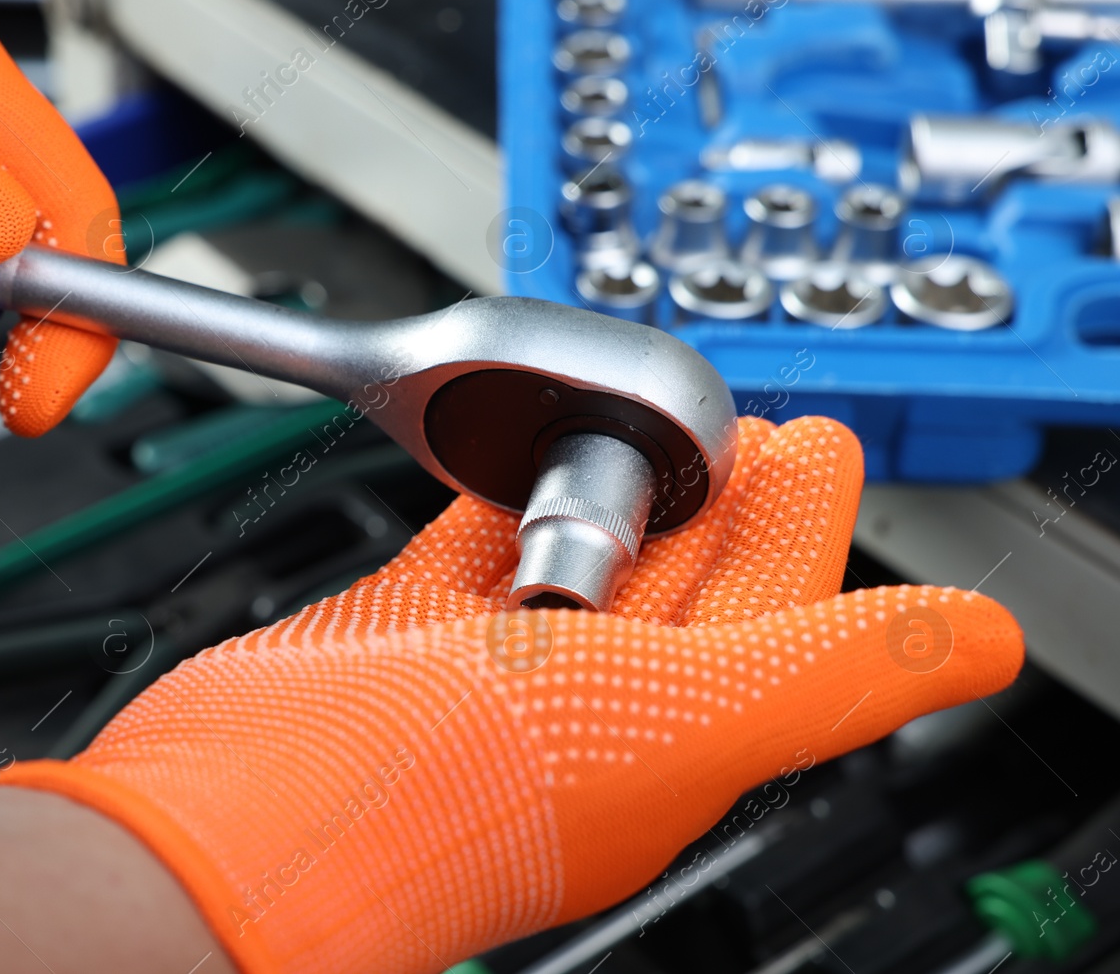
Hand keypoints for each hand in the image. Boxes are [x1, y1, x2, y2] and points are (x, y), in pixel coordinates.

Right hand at [0, 417, 1023, 973]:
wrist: (250, 811)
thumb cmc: (449, 791)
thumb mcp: (688, 714)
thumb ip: (834, 665)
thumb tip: (977, 646)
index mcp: (670, 737)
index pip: (767, 613)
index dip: (799, 522)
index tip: (817, 440)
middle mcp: (584, 708)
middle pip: (675, 577)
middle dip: (715, 491)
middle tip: (743, 421)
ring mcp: (486, 672)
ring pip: (567, 555)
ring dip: (606, 486)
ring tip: (637, 416)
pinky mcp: (397, 636)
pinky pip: (464, 548)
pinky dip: (491, 498)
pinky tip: (506, 463)